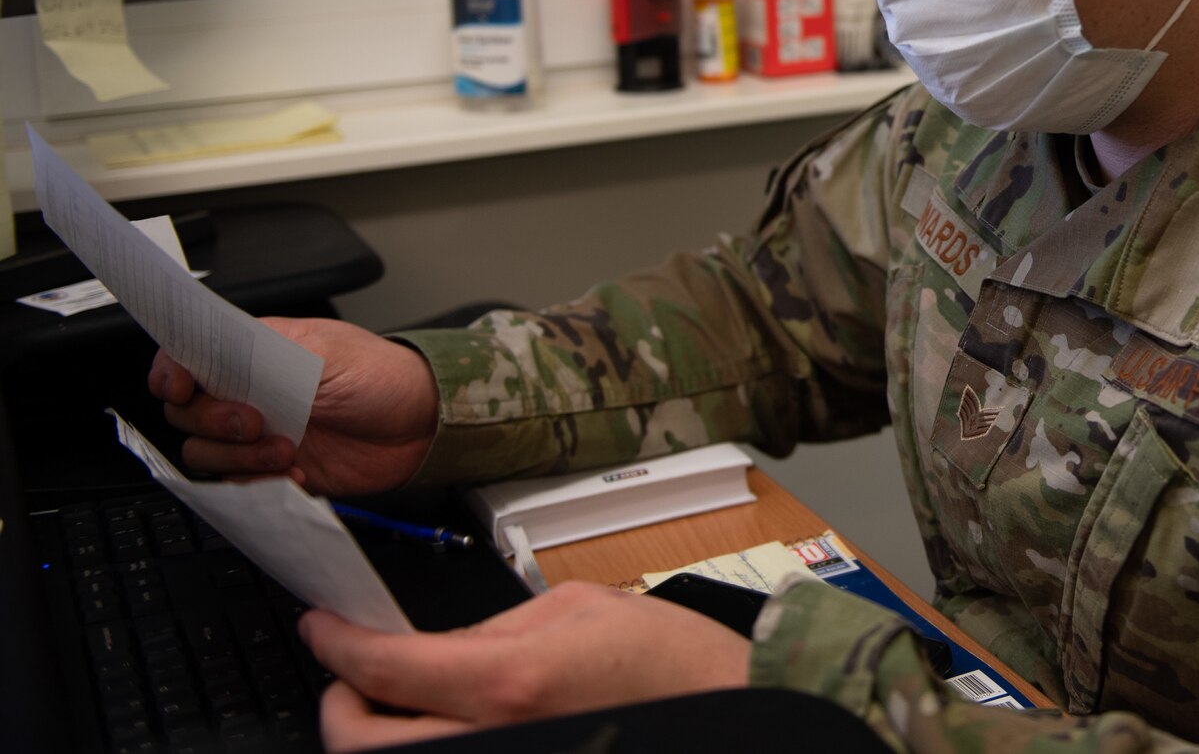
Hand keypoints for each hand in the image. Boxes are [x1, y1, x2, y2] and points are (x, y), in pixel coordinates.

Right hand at [148, 317, 438, 494]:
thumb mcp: (329, 354)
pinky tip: (296, 472)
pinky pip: (239, 486)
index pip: (188, 358)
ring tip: (287, 449)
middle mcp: (248, 393)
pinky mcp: (274, 470)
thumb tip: (221, 358)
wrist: (422, 426)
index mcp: (255, 352)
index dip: (171, 373)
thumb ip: (270, 358)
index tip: (181, 388)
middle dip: (214, 421)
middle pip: (186, 413)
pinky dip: (259, 484)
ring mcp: (259, 434)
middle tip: (257, 421)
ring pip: (206, 453)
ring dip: (239, 457)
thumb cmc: (383, 376)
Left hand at [301, 581, 752, 750]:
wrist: (727, 703)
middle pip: (361, 744)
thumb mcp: (575, 607)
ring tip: (391, 702)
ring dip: (380, 733)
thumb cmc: (669, 659)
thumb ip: (492, 628)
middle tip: (347, 675)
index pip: (383, 669)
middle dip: (338, 705)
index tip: (322, 627)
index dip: (336, 644)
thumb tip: (437, 648)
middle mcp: (494, 740)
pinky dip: (427, 740)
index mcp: (507, 681)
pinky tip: (440, 719)